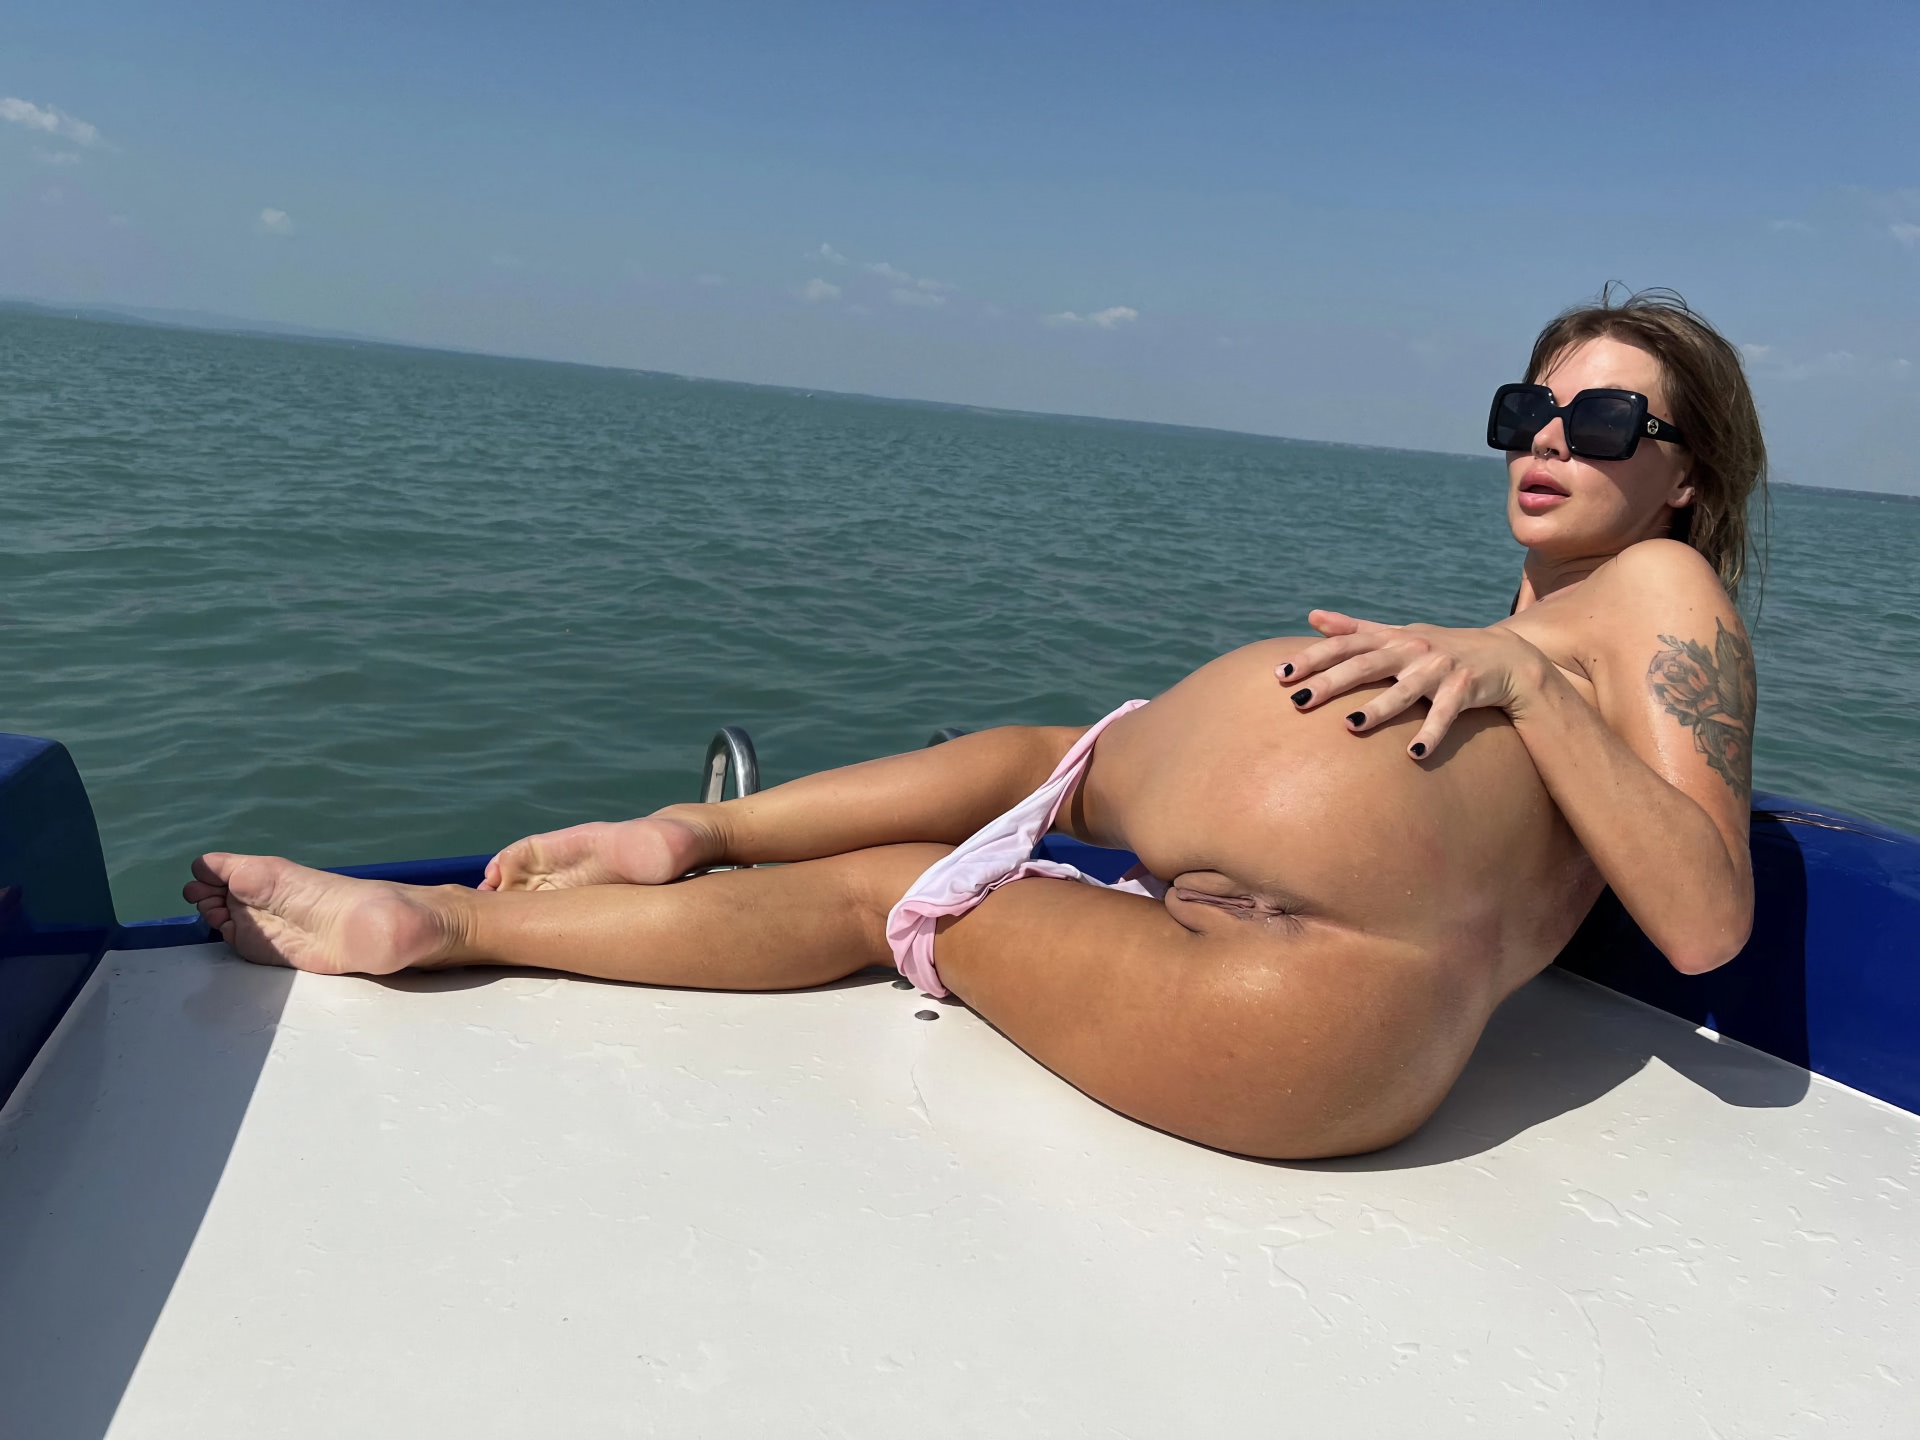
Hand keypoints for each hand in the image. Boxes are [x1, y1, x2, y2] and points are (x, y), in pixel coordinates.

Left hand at [1276, 610, 1548, 759]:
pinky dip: (1431, 733)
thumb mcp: (1398, 634)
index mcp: (1392, 638)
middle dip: (1330, 682)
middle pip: (1365, 664)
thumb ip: (1355, 628)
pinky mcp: (1466, 688)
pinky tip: (1414, 755)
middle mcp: (1412, 649)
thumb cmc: (1440, 648)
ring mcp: (1440, 668)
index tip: (1279, 675)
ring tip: (1350, 726)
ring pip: (1404, 690)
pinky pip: (1446, 714)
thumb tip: (1313, 616)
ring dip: (1378, 708)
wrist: (1505, 657)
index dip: (1311, 657)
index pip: (1344, 645)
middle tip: (1297, 701)